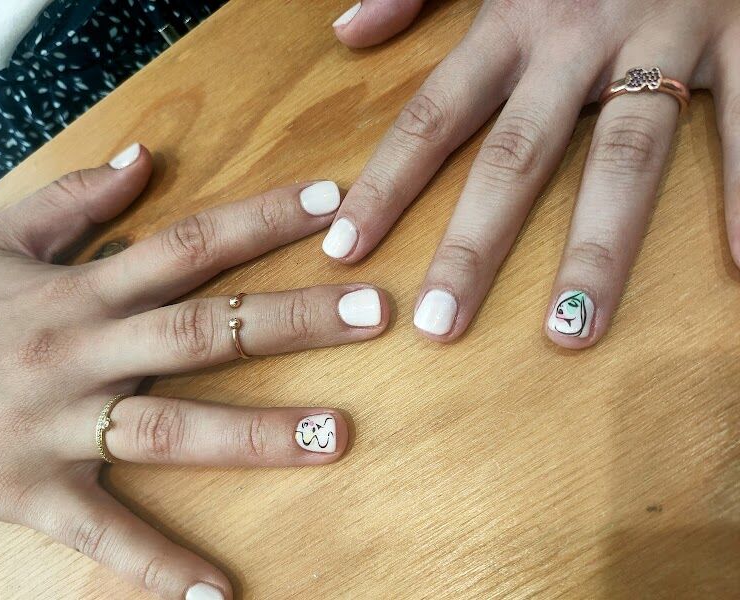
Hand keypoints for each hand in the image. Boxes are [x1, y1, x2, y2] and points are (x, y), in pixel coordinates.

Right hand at [0, 144, 388, 598]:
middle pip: (203, 331)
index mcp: (82, 291)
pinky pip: (104, 533)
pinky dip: (160, 567)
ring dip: (255, 434)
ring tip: (335, 435)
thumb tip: (146, 158)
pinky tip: (222, 595)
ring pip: (170, 429)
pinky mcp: (35, 492)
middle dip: (292, 319)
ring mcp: (61, 426)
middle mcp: (83, 353)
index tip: (332, 203)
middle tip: (374, 311)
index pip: (191, 244)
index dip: (263, 219)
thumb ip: (76, 197)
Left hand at [328, 0, 739, 347]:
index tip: (347, 250)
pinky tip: (738, 269)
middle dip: (475, 246)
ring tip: (570, 331)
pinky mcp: (735, 33)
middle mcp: (575, 40)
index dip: (386, 185)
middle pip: (516, 159)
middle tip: (441, 327)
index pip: (432, 117)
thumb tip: (347, 32)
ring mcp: (660, 38)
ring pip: (624, 160)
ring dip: (596, 252)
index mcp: (509, 19)